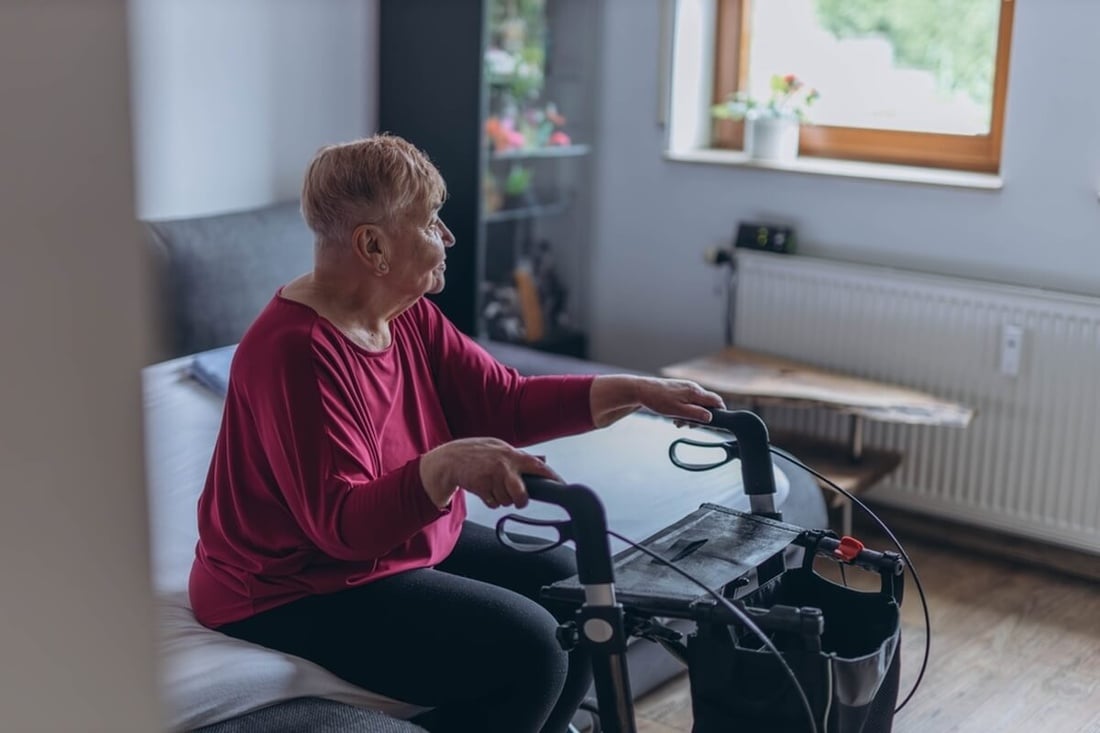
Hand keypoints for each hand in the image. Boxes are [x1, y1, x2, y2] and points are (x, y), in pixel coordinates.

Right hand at [419, 437, 561, 509]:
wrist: (451, 459)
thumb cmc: (479, 453)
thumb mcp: (501, 448)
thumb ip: (520, 456)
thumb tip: (543, 461)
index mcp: (512, 455)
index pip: (537, 466)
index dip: (551, 477)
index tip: (562, 485)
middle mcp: (504, 466)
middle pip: (521, 495)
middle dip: (520, 500)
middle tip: (518, 498)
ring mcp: (492, 478)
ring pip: (506, 501)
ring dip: (501, 498)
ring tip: (493, 485)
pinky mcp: (481, 488)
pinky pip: (493, 504)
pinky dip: (491, 500)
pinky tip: (485, 488)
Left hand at [636, 377, 724, 425]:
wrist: (641, 391)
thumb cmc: (658, 400)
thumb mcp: (678, 411)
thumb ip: (696, 414)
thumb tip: (710, 417)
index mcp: (695, 392)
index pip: (716, 401)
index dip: (719, 412)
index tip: (714, 423)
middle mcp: (693, 388)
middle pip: (706, 404)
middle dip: (700, 416)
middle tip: (688, 425)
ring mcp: (686, 388)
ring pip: (696, 404)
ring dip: (691, 415)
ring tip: (678, 422)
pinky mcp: (679, 390)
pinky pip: (688, 402)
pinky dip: (684, 410)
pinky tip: (674, 416)